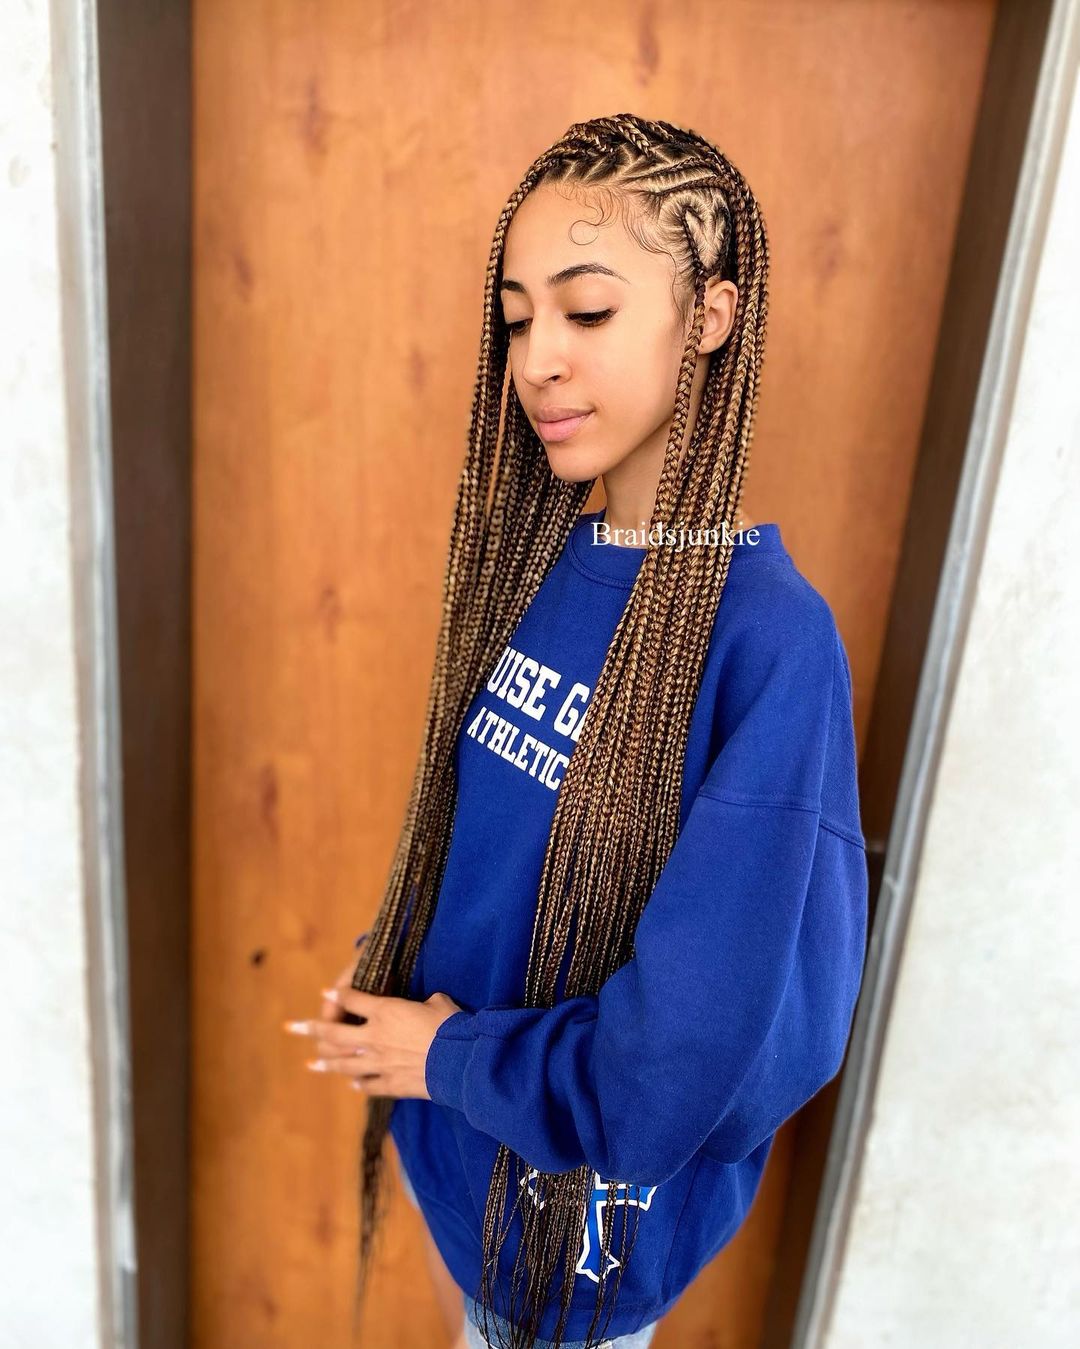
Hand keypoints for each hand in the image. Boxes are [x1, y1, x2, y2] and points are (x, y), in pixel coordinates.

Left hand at [282, 935, 462, 1099]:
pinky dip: (357, 1083)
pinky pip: (367, 1085)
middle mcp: (374, 1037)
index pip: (353, 999)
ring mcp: (378, 1063)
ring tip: (311, 1063)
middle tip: (292, 1027)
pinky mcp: (390, 1084)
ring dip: (325, 1063)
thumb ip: (427, 1002)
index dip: (338, 995)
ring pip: (343, 1063)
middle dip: (311, 1028)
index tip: (325, 994)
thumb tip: (429, 1003)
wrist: (459, 1062)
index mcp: (386, 1011)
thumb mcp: (439, 1003)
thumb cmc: (451, 1026)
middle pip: (334, 1033)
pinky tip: (351, 1083)